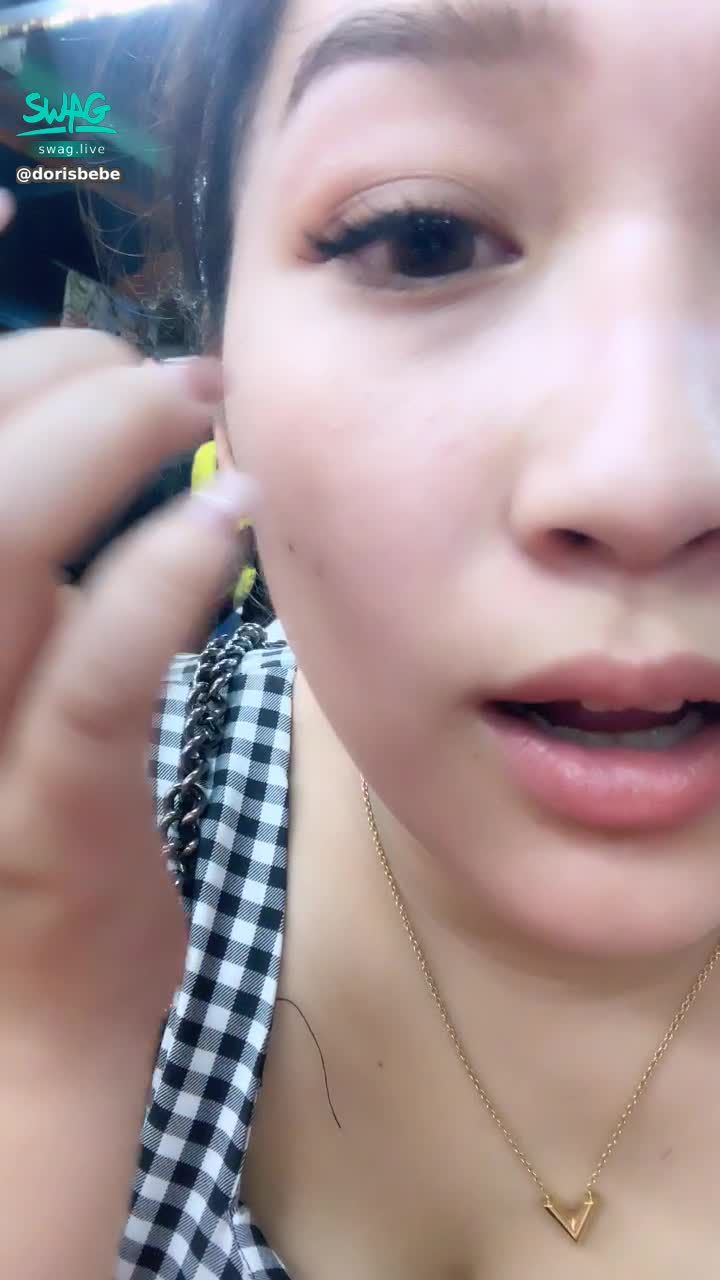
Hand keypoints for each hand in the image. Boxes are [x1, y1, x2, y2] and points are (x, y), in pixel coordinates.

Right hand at [0, 190, 255, 1276]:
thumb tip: (77, 445)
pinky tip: (229, 517)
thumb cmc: (19, 847)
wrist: (22, 1042)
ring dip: (102, 439)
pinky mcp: (46, 821)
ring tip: (195, 404)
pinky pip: (94, 677)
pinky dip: (160, 578)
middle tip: (162, 370)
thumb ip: (19, 577)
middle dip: (49, 375)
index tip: (1, 225)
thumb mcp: (0, 687)